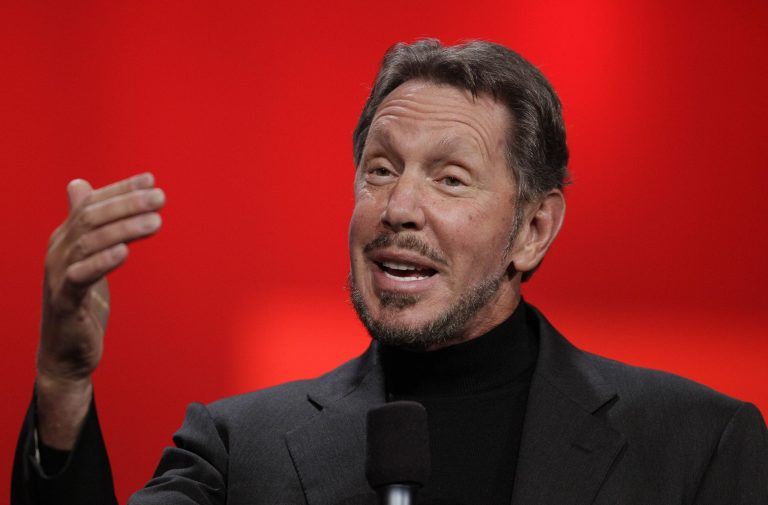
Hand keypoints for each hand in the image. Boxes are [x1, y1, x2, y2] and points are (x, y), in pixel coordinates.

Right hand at [36, 173, 164, 447]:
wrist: (66, 351)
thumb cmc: (79, 299)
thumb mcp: (85, 256)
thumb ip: (87, 223)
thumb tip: (79, 184)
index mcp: (65, 237)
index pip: (91, 203)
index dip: (120, 189)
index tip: (151, 180)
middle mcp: (58, 250)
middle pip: (91, 218)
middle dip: (126, 204)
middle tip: (160, 198)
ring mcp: (58, 275)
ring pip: (89, 243)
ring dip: (124, 229)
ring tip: (155, 222)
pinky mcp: (64, 302)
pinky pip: (80, 277)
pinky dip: (101, 262)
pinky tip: (124, 252)